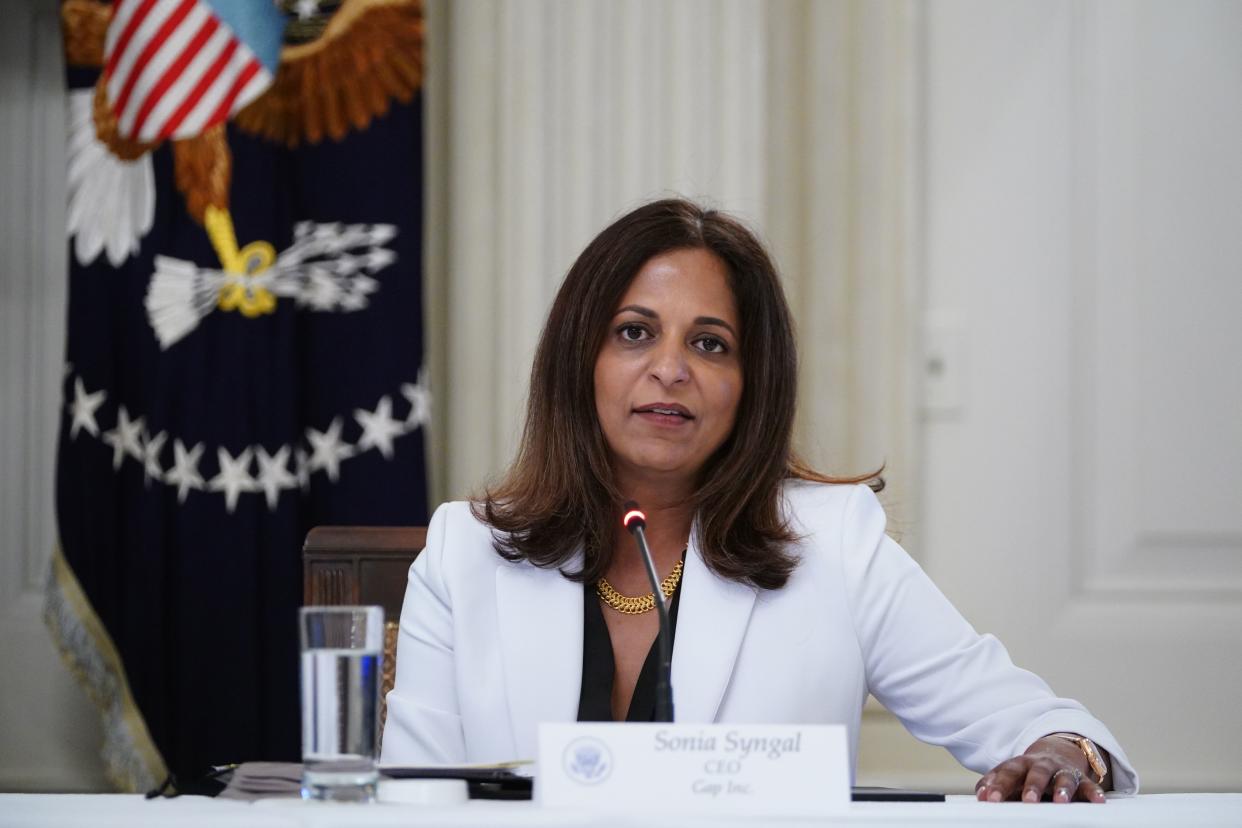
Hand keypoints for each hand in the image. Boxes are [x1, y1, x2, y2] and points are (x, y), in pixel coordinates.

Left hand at [975, 735, 1106, 803]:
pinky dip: (1094, 792)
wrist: (1056, 754)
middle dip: (1032, 786)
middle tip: (1028, 801)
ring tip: (1061, 801)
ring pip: (1063, 777)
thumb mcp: (1009, 775)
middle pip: (1036, 773)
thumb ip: (993, 784)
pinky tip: (1098, 801)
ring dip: (1062, 788)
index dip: (998, 785)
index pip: (1007, 773)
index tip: (991, 799)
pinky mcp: (1081, 779)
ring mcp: (1062, 770)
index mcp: (1020, 764)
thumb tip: (981, 795)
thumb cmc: (1027, 772)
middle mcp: (1041, 765)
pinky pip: (1089, 785)